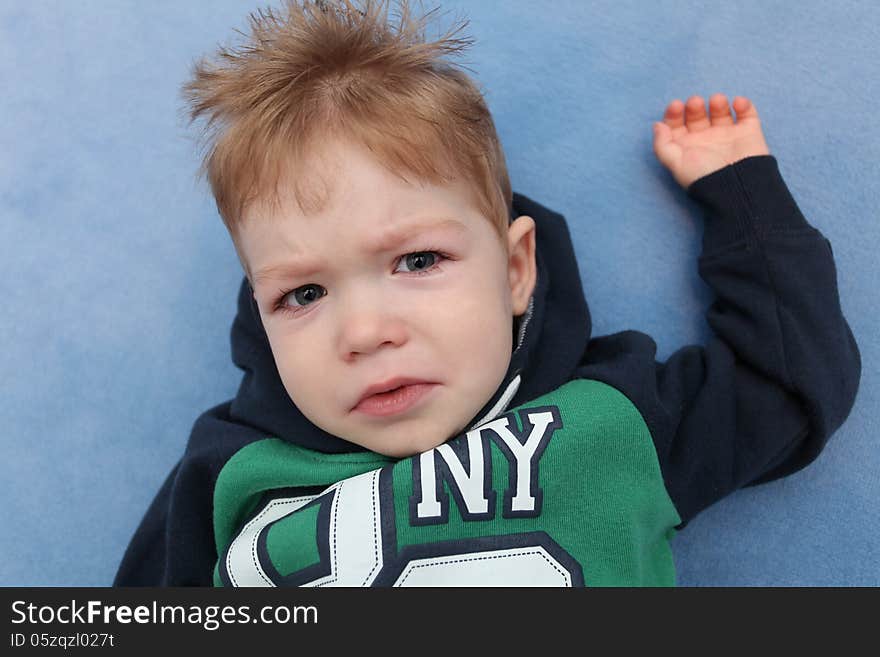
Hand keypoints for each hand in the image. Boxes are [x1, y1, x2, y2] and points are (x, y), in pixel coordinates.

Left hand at [653, 94, 770, 188]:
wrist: (736, 186)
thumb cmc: (703, 177)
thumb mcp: (676, 164)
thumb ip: (662, 144)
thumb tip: (657, 125)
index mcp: (687, 146)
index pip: (677, 125)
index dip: (674, 113)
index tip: (676, 106)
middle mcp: (705, 139)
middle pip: (697, 115)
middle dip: (694, 106)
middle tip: (695, 103)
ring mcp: (727, 135)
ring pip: (720, 111)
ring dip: (718, 102)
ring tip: (717, 102)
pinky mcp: (748, 133)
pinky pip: (746, 113)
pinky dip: (743, 104)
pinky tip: (737, 104)